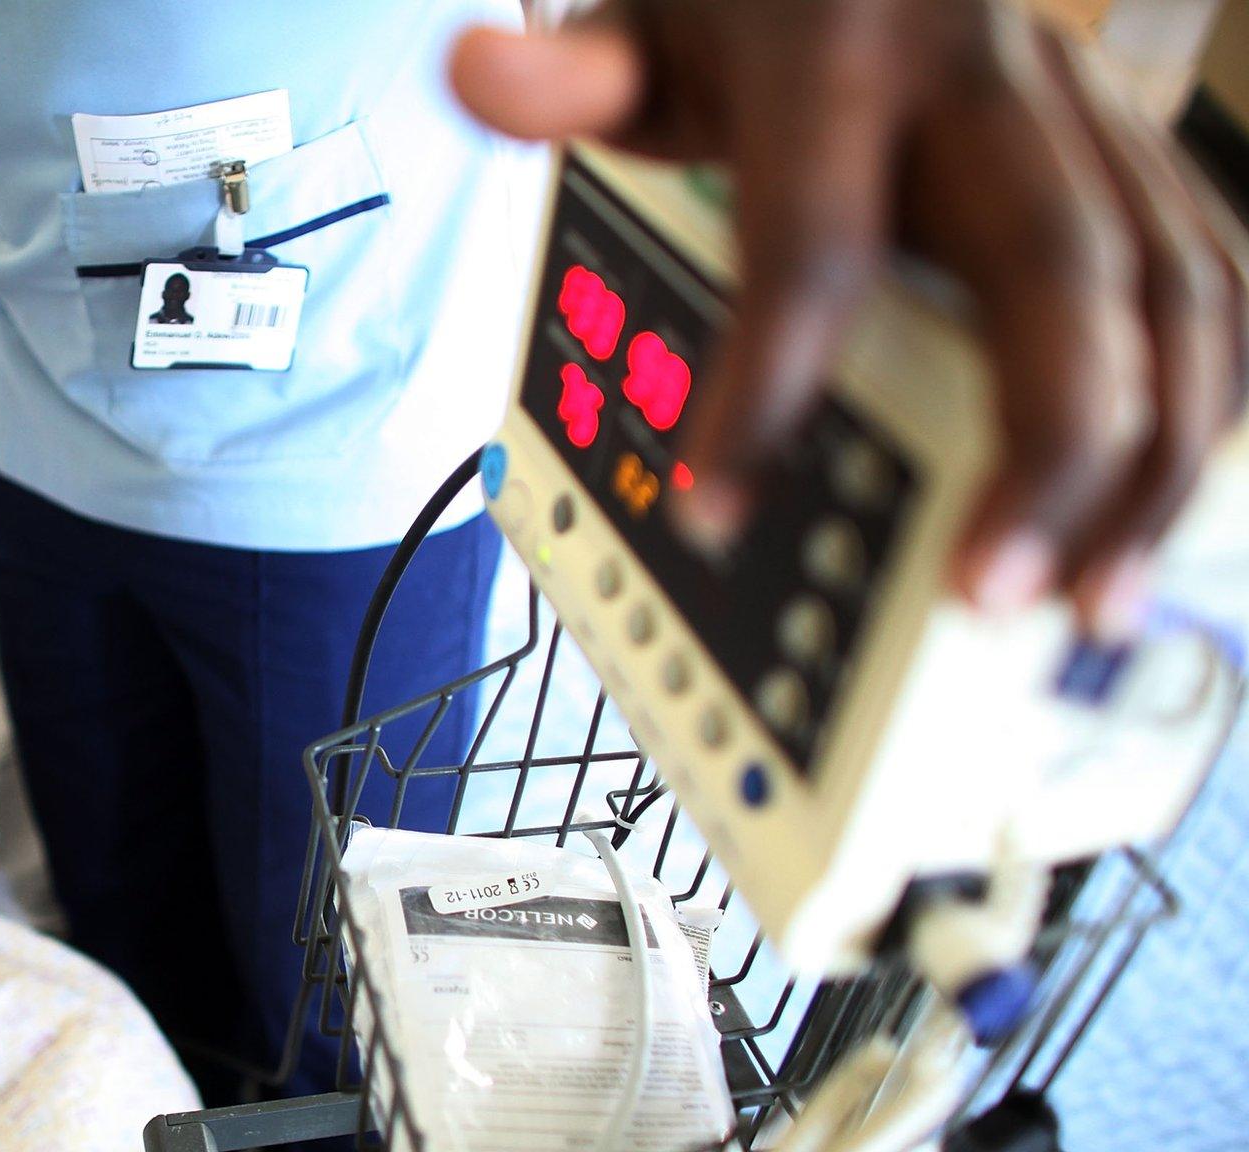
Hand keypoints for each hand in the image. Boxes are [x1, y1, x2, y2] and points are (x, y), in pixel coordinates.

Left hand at [451, 1, 1247, 634]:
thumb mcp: (642, 22)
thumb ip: (573, 75)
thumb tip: (477, 75)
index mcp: (844, 54)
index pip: (816, 247)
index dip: (769, 392)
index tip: (718, 513)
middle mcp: (990, 81)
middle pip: (1061, 272)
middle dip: (1046, 448)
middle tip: (988, 597)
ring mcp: (1078, 114)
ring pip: (1173, 285)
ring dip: (1151, 456)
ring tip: (1090, 598)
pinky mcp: (1127, 152)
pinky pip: (1208, 269)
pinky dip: (1209, 391)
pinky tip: (1162, 499)